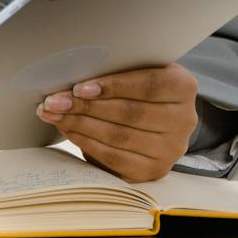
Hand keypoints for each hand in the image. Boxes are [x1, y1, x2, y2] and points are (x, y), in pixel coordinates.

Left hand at [34, 63, 199, 182]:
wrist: (158, 120)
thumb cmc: (138, 87)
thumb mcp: (137, 70)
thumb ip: (117, 67)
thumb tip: (73, 70)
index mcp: (183, 87)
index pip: (148, 85)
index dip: (113, 86)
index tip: (79, 88)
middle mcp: (184, 120)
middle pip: (129, 113)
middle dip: (85, 107)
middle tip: (53, 101)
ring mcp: (171, 149)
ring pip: (118, 136)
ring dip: (79, 124)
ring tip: (54, 114)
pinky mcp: (153, 169)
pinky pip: (114, 157)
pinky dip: (86, 142)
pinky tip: (68, 130)